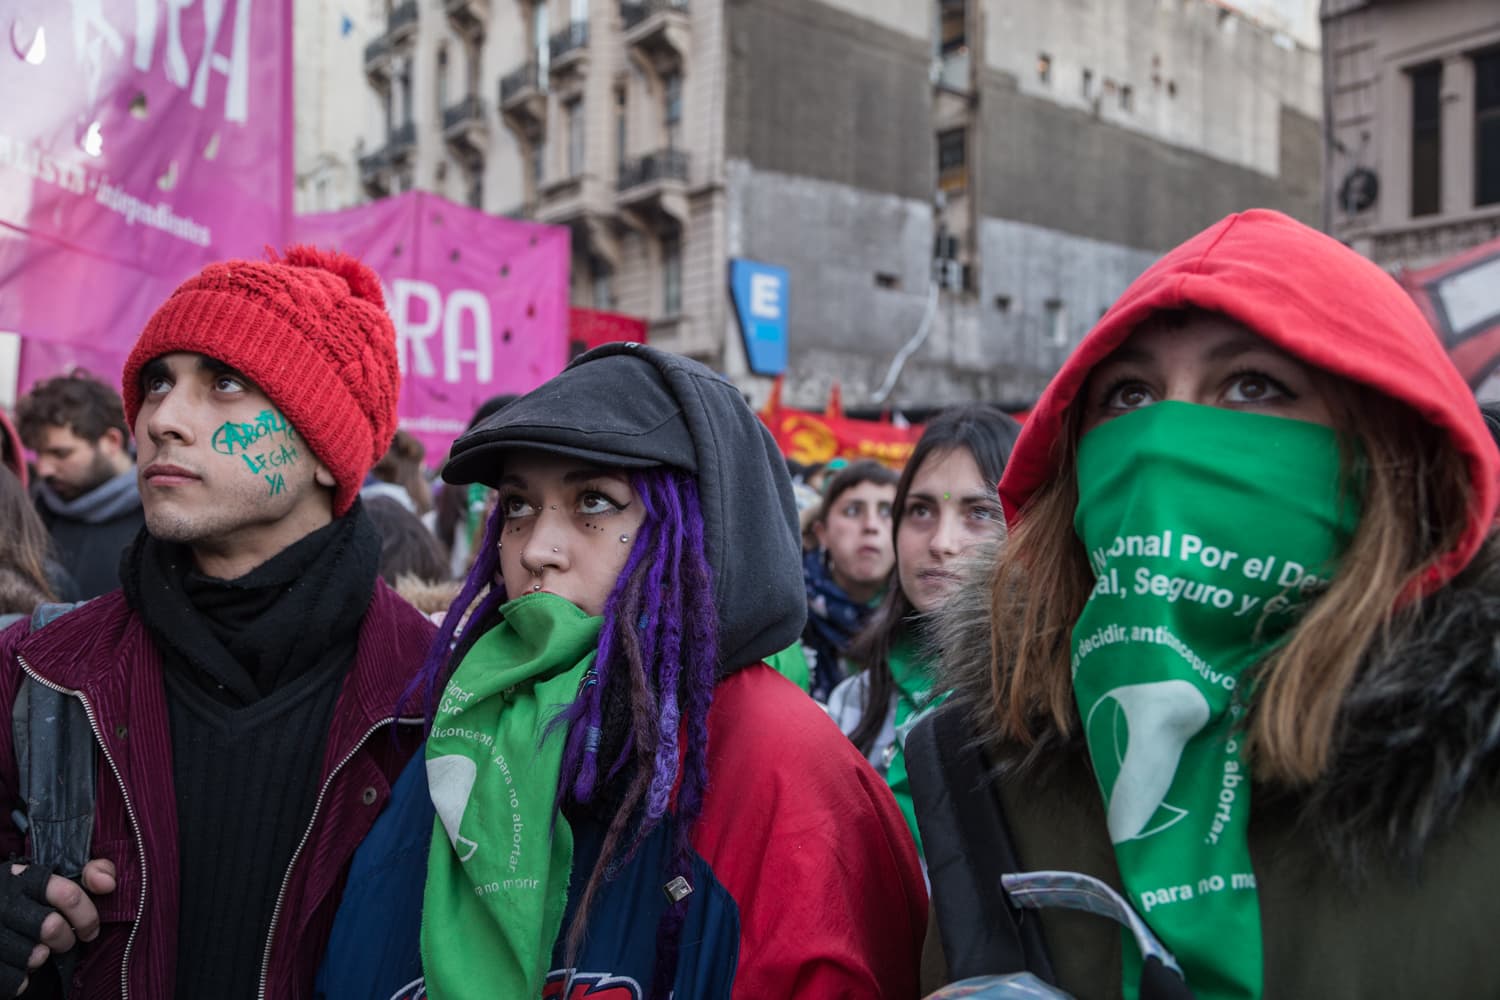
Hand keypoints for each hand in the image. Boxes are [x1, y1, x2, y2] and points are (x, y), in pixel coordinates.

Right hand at [1, 859, 114, 995]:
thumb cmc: (30, 895)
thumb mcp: (57, 874)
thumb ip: (93, 871)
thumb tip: (108, 884)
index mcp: (26, 878)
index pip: (68, 896)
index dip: (87, 917)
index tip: (91, 931)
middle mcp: (6, 902)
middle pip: (52, 927)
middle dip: (66, 940)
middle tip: (65, 943)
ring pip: (33, 954)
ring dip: (43, 957)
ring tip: (41, 952)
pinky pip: (13, 977)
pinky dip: (23, 978)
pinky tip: (23, 968)